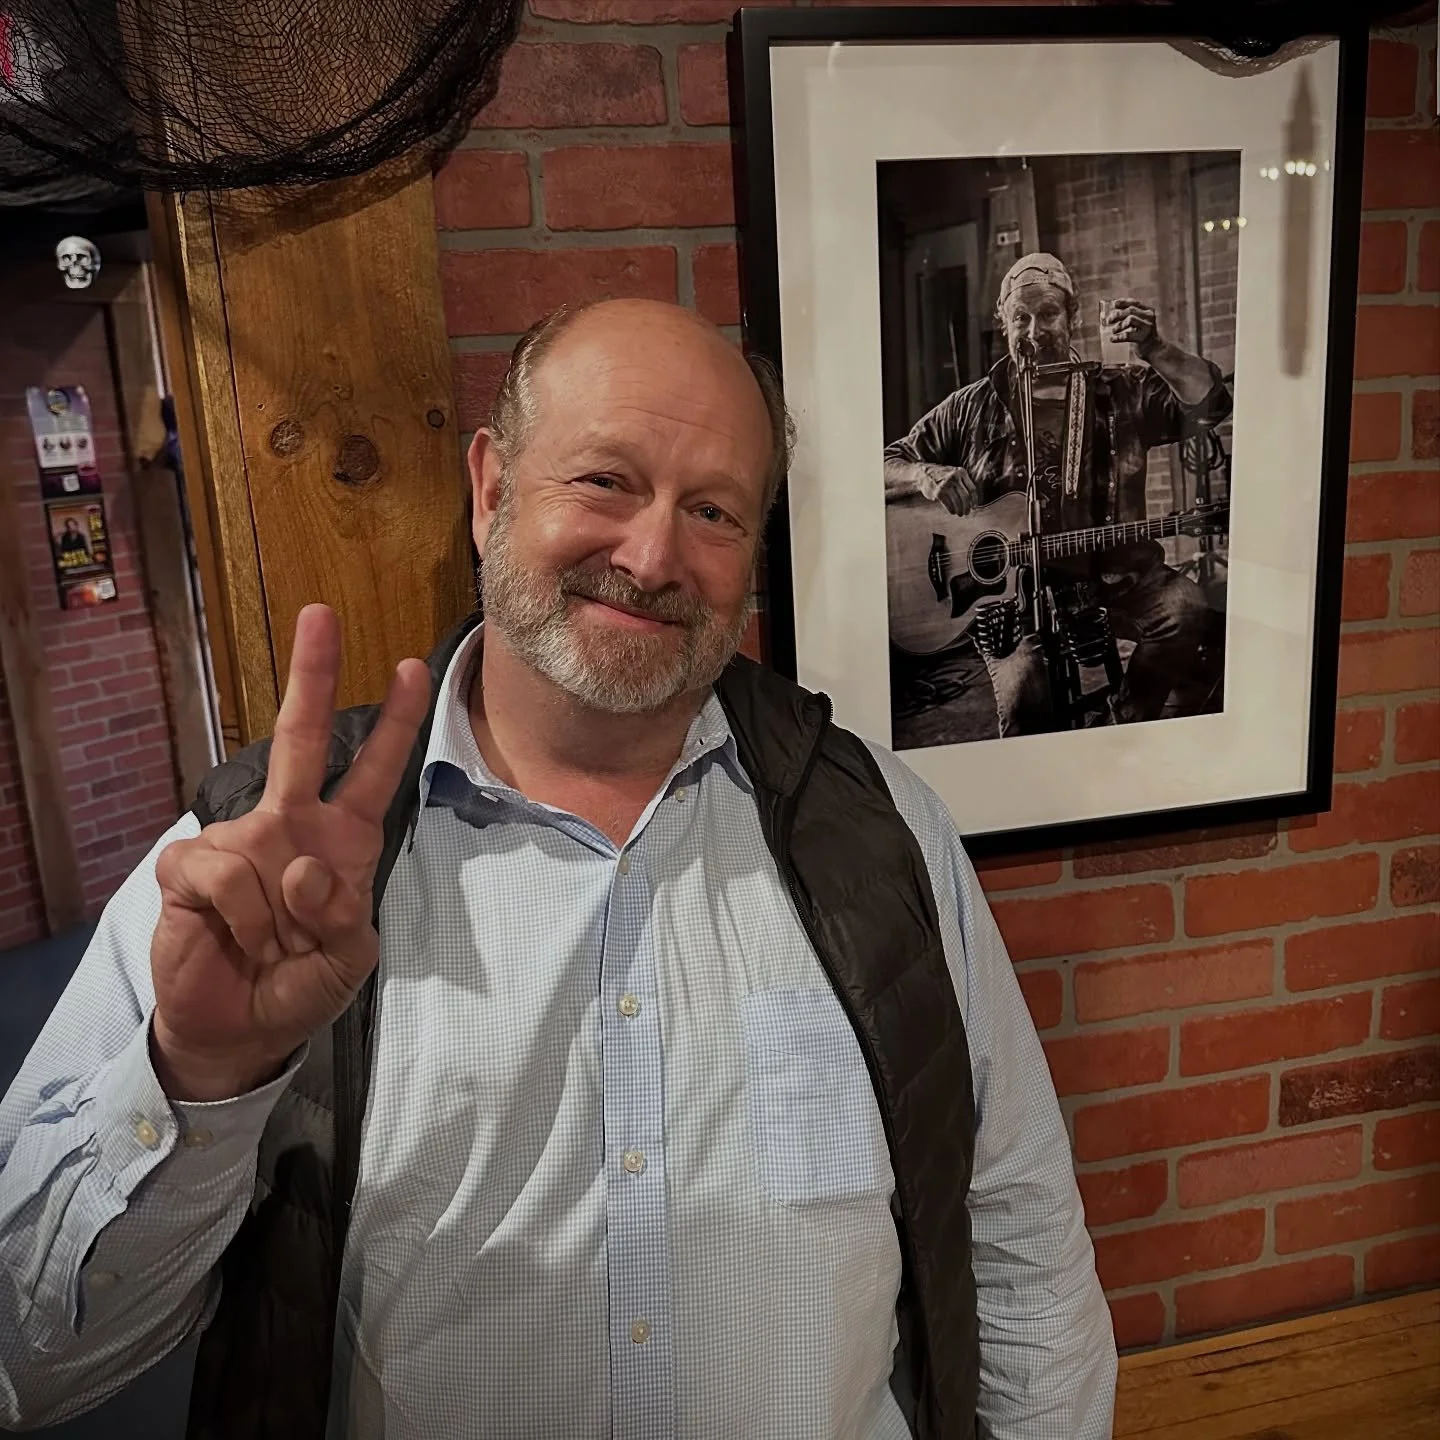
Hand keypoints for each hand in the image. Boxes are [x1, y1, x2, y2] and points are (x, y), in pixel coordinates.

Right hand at [149, 605, 431, 1100]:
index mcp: (343, 838)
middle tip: (321, 615)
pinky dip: (236, 917)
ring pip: (259, 844)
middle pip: (300, 736)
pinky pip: (218, 873)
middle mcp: (291, 824)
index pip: (374, 769)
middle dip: (313, 674)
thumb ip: (342, 916)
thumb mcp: (349, 958)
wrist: (241, 1029)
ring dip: (273, 913)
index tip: (414, 667)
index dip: (396, 722)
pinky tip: (235, 939)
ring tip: (269, 947)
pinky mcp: (189, 867)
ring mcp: (238, 840)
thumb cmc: (301, 983)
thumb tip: (300, 867)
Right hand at [916, 463, 979, 515]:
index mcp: (961, 472)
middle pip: (966, 496)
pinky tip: (952, 512)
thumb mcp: (954, 474)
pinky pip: (948, 504)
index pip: (972, 489)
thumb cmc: (941, 477)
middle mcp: (954, 477)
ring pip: (957, 501)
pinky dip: (952, 510)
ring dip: (959, 510)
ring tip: (959, 513)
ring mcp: (946, 484)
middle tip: (966, 513)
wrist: (923, 473)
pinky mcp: (938, 492)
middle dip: (967, 507)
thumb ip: (963, 482)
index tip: (973, 507)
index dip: (974, 500)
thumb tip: (972, 500)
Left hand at [1103, 298, 1158, 355]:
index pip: (1134, 302)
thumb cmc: (1142, 333)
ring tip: (1113, 330)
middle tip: (1109, 321)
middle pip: (1130, 310)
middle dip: (1117, 314)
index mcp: (1148, 310)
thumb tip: (1112, 310)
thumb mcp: (1139, 321)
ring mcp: (1147, 327)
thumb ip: (1128, 315)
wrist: (1154, 348)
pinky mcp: (1142, 338)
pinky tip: (1112, 339)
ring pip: (1130, 319)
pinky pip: (1127, 335)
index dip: (1122, 302)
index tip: (1113, 304)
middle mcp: (1149, 317)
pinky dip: (1117, 337)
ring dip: (1118, 325)